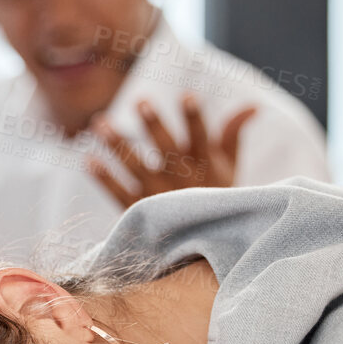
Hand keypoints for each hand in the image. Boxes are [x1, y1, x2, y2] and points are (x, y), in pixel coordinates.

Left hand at [89, 94, 258, 207]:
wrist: (207, 247)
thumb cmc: (218, 196)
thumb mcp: (230, 166)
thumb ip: (233, 133)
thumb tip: (254, 104)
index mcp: (205, 166)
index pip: (201, 138)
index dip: (195, 118)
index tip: (188, 96)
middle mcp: (182, 181)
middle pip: (166, 150)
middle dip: (154, 126)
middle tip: (140, 101)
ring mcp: (158, 197)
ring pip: (136, 168)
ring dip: (118, 146)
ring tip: (100, 123)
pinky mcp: (140, 212)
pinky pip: (119, 194)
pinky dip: (104, 180)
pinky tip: (88, 160)